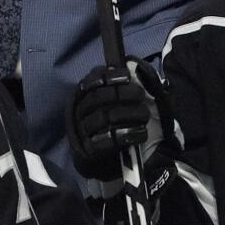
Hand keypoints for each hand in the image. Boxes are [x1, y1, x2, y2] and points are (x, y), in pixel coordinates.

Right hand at [66, 58, 158, 180]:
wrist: (113, 159)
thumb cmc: (121, 121)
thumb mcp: (125, 100)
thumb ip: (129, 82)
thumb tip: (133, 64)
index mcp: (85, 94)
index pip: (91, 81)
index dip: (108, 76)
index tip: (127, 76)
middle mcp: (80, 111)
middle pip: (97, 98)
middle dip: (121, 94)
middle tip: (140, 95)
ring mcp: (83, 132)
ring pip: (103, 118)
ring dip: (128, 115)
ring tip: (144, 115)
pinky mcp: (90, 152)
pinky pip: (106, 142)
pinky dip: (126, 136)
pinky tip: (140, 133)